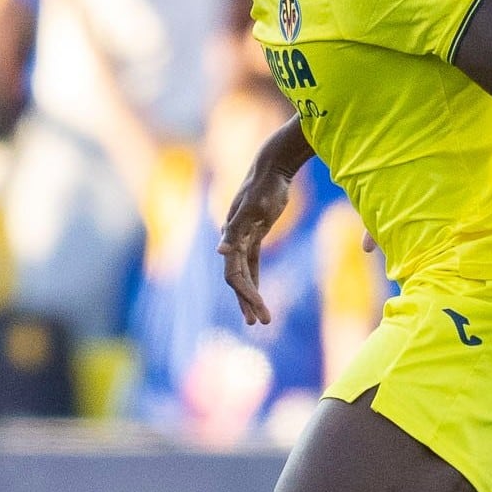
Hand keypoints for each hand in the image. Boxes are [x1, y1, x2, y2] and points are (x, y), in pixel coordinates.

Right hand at [218, 164, 293, 324]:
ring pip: (244, 274)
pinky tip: (259, 295)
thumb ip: (234, 230)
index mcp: (230, 237)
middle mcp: (232, 240)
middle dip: (247, 301)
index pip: (233, 274)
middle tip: (260, 322)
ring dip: (251, 295)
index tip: (259, 308)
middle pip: (237, 279)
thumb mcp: (252, 208)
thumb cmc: (263, 186)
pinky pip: (252, 264)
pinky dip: (255, 280)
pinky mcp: (255, 235)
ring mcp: (243, 238)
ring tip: (261, 318)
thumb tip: (219, 252)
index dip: (245, 293)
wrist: (272, 169)